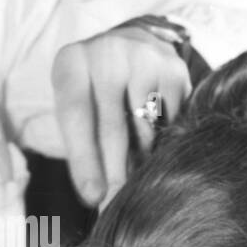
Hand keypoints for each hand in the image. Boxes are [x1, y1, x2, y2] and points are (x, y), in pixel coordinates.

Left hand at [52, 25, 191, 206]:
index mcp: (72, 62)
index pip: (77, 117)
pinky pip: (169, 122)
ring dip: (140, 159)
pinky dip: (161, 140)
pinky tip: (151, 140)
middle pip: (113, 125)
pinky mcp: (174, 68)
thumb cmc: (92, 90)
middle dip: (115, 170)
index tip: (92, 197)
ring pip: (145, 129)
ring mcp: (145, 57)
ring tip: (134, 171)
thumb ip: (82, 146)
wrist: (128, 45)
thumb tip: (99, 199)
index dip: (85, 160)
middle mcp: (108, 52)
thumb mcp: (77, 107)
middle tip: (117, 201)